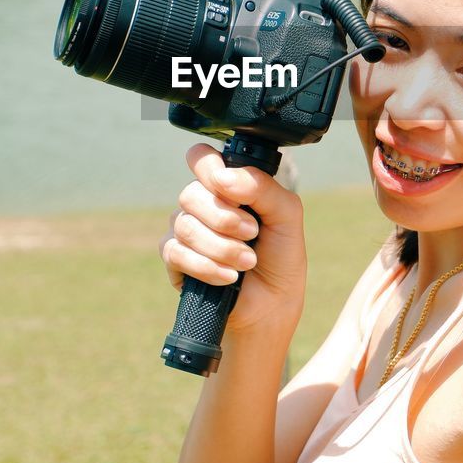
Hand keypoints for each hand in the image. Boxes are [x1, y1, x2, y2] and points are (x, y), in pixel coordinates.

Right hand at [159, 143, 306, 333]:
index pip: (201, 158)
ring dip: (222, 247)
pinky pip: (176, 252)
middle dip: (225, 218)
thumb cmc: (280, 256)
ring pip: (185, 225)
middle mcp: (203, 203)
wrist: (272, 304)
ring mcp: (186, 229)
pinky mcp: (175, 259)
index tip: (230, 188)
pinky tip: (229, 277)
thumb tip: (225, 177)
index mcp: (228, 185)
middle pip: (191, 193)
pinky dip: (207, 266)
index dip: (209, 168)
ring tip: (247, 262)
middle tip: (252, 234)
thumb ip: (263, 187)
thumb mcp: (287, 215)